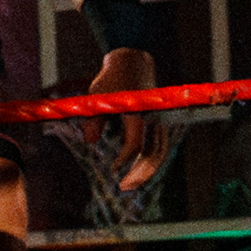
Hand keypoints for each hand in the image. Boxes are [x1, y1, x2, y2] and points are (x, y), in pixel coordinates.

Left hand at [92, 45, 158, 189]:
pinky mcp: (160, 122)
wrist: (133, 62)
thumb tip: (90, 142)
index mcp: (140, 112)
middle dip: (140, 173)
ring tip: (131, 184)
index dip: (124, 159)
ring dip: (148, 170)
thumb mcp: (98, 97)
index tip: (112, 170)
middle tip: (124, 188)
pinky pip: (160, 146)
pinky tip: (139, 172)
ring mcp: (160, 120)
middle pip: (154, 153)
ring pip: (160, 152)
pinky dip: (152, 161)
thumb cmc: (112, 79)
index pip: (136, 144)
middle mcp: (155, 118)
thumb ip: (94, 120)